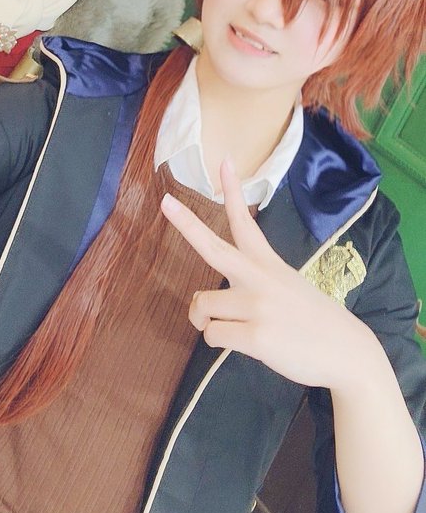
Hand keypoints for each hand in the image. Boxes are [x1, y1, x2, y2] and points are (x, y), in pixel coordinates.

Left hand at [161, 158, 366, 390]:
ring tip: (230, 327)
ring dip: (205, 320)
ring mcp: (257, 305)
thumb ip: (253, 287)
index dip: (233, 191)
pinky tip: (245, 344)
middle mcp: (259, 278)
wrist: (347, 351)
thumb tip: (210, 304)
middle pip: (212, 247)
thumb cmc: (314, 323)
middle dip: (186, 223)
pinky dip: (220, 342)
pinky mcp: (255, 336)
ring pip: (201, 305)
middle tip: (165, 202)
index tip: (225, 162)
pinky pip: (213, 335)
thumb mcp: (289, 287)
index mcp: (268, 264)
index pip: (245, 222)